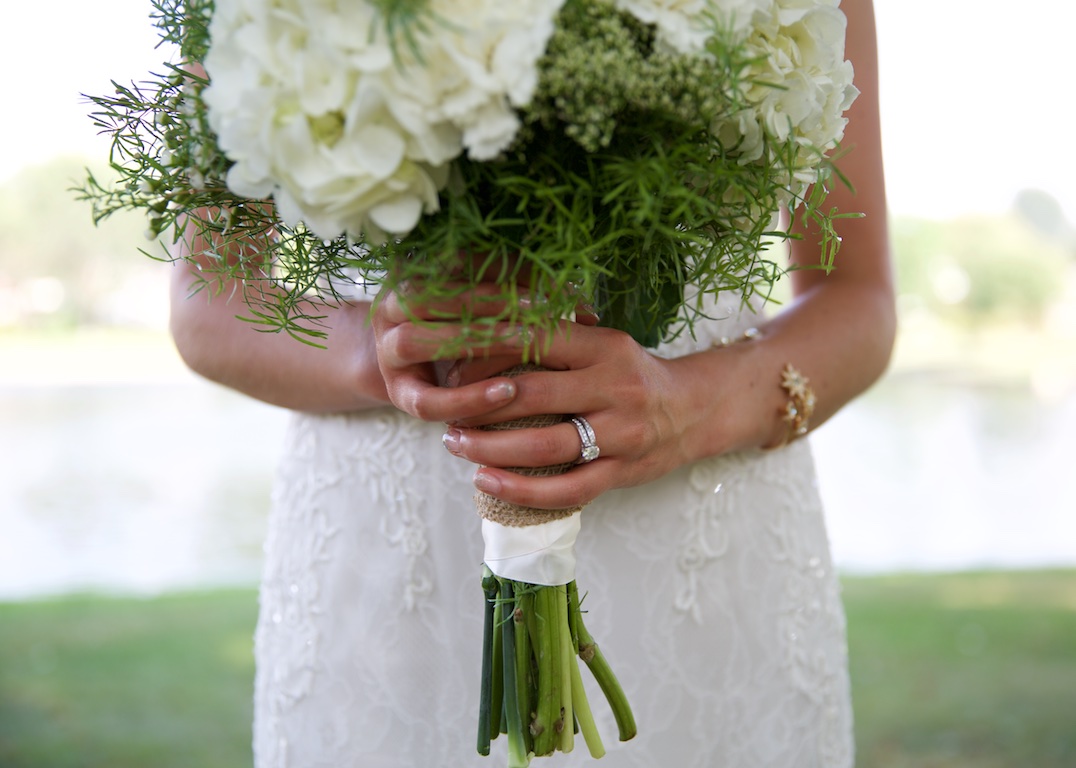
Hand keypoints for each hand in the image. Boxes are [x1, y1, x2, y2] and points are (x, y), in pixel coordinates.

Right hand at [371, 280, 598, 421]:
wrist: (413, 374)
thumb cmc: (466, 335)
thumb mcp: (490, 310)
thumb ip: (526, 300)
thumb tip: (588, 311)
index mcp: (414, 273)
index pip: (454, 259)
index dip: (503, 268)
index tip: (552, 285)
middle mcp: (393, 307)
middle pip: (429, 294)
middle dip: (486, 299)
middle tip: (539, 310)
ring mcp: (389, 351)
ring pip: (417, 341)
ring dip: (472, 341)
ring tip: (524, 345)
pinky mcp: (399, 395)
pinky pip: (427, 399)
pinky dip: (467, 397)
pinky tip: (507, 394)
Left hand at [439, 321, 705, 509]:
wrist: (697, 409)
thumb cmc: (633, 373)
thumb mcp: (602, 343)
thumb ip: (555, 340)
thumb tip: (480, 334)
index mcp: (605, 346)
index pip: (535, 340)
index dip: (486, 349)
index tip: (448, 357)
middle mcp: (615, 387)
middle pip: (533, 394)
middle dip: (478, 403)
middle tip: (443, 406)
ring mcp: (621, 434)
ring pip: (544, 446)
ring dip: (489, 447)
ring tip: (455, 443)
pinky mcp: (622, 473)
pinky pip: (566, 489)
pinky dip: (521, 490)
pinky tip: (486, 482)